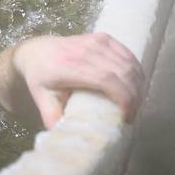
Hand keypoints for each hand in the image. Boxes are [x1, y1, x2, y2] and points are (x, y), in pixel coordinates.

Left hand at [12, 32, 144, 128]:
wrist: (36, 51)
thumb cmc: (40, 76)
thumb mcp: (42, 99)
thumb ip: (53, 118)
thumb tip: (66, 137)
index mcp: (70, 65)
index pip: (107, 80)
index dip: (124, 98)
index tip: (127, 116)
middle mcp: (85, 50)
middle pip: (123, 73)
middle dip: (135, 96)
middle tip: (133, 114)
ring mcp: (96, 41)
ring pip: (129, 64)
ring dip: (138, 85)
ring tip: (135, 103)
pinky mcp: (103, 37)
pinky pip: (128, 55)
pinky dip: (136, 71)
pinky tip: (135, 86)